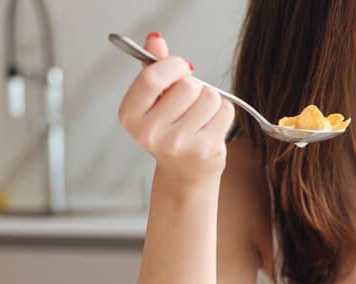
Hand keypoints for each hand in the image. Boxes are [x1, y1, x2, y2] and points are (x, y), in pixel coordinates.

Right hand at [117, 32, 234, 183]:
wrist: (185, 172)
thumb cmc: (169, 129)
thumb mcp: (154, 99)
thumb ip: (154, 68)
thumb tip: (155, 38)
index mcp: (130, 116)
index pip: (152, 78)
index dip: (172, 65)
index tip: (181, 67)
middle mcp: (150, 133)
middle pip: (187, 85)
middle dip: (194, 86)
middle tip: (189, 102)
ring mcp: (179, 144)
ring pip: (209, 96)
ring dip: (210, 100)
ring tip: (200, 115)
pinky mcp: (205, 149)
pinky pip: (225, 110)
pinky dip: (223, 112)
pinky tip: (211, 125)